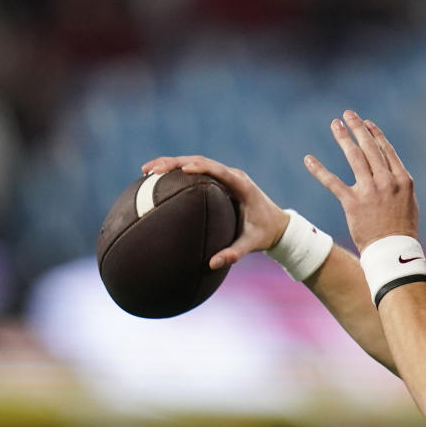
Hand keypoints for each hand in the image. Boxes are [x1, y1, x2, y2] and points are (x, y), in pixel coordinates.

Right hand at [139, 155, 289, 268]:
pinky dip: (178, 172)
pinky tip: (158, 180)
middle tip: (151, 170)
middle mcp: (233, 176)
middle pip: (201, 161)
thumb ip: (234, 254)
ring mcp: (227, 176)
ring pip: (197, 162)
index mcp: (242, 186)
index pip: (220, 171)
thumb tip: (211, 264)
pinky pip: (198, 172)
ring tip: (147, 171)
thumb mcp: (252, 245)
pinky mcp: (221, 180)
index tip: (183, 169)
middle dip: (175, 162)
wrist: (278, 226)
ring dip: (173, 164)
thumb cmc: (265, 234)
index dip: (201, 167)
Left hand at [305, 110, 418, 251]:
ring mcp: (370, 190)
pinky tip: (309, 159)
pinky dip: (319, 170)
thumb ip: (399, 184)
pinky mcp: (352, 202)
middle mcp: (387, 181)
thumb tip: (390, 170)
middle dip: (358, 128)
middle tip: (349, 114)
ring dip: (343, 138)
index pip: (387, 150)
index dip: (375, 135)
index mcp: (403, 179)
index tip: (367, 123)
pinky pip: (332, 182)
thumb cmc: (402, 229)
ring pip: (354, 157)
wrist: (393, 250)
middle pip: (370, 148)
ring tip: (335, 125)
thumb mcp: (409, 202)